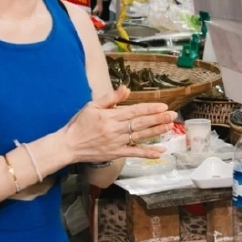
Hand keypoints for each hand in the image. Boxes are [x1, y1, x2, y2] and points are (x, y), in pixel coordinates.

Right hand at [59, 87, 176, 161]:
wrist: (68, 145)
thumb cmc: (79, 124)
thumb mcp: (92, 106)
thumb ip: (110, 98)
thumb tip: (126, 88)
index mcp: (111, 116)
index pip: (134, 111)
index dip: (150, 109)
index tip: (163, 106)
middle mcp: (116, 129)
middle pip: (141, 123)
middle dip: (158, 119)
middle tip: (173, 115)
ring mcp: (117, 142)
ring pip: (140, 136)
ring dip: (156, 132)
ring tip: (169, 127)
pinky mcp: (116, 153)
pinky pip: (134, 153)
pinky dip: (147, 152)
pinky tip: (160, 152)